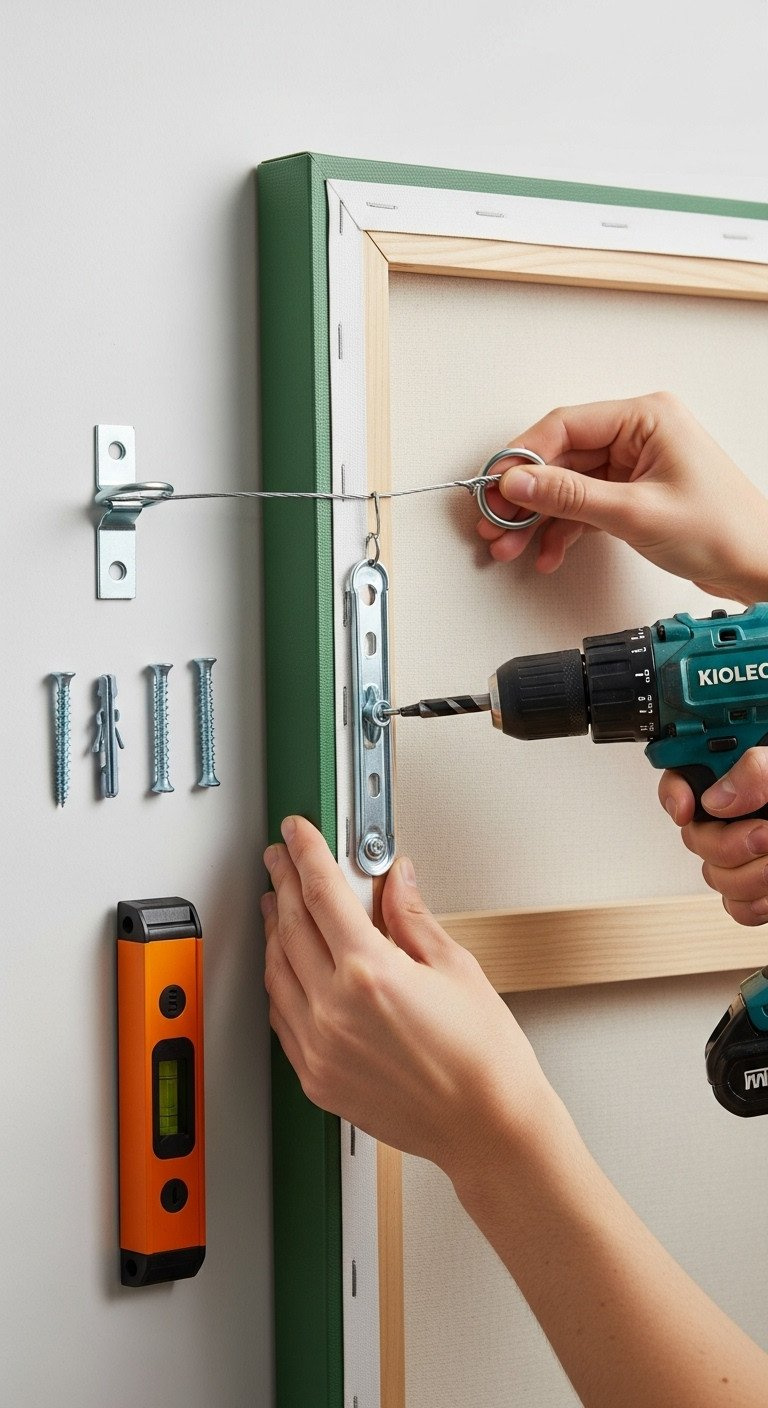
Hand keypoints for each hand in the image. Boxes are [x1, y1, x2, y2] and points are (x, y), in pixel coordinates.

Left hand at [262, 816, 549, 1173]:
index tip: (298, 833)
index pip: (322, 893)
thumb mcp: (456, 968)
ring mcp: (319, 1047)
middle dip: (283, 882)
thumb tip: (396, 881)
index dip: (306, 853)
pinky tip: (287, 966)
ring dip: (274, 929)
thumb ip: (413, 918)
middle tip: (282, 859)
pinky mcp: (316, 1077)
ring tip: (279, 904)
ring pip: (276, 971)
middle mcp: (334, 1009)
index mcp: (370, 973)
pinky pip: (281, 1016)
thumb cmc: (484, 1059)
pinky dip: (278, 980)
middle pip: (291, 925)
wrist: (488, 1128)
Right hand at [477, 392, 767, 603]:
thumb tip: (522, 482)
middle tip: (495, 521)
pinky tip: (548, 552)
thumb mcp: (636, 513)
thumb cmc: (723, 530)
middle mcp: (638, 434)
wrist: (757, 566)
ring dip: (539, 517)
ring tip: (510, 545)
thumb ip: (571, 496)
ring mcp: (635, 465)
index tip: (496, 486)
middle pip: (561, 457)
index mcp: (646, 418)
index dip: (523, 457)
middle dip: (525, 495)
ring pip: (568, 485)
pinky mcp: (634, 494)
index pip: (565, 426)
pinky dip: (564, 530)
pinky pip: (585, 506)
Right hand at [659, 749, 767, 924]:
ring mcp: (745, 852)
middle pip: (694, 836)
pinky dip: (754, 904)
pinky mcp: (756, 886)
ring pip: (713, 875)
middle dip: (727, 844)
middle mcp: (737, 813)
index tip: (686, 806)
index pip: (682, 776)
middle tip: (764, 834)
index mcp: (737, 773)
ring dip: (748, 876)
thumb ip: (755, 770)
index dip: (674, 793)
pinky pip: (735, 906)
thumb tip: (719, 797)